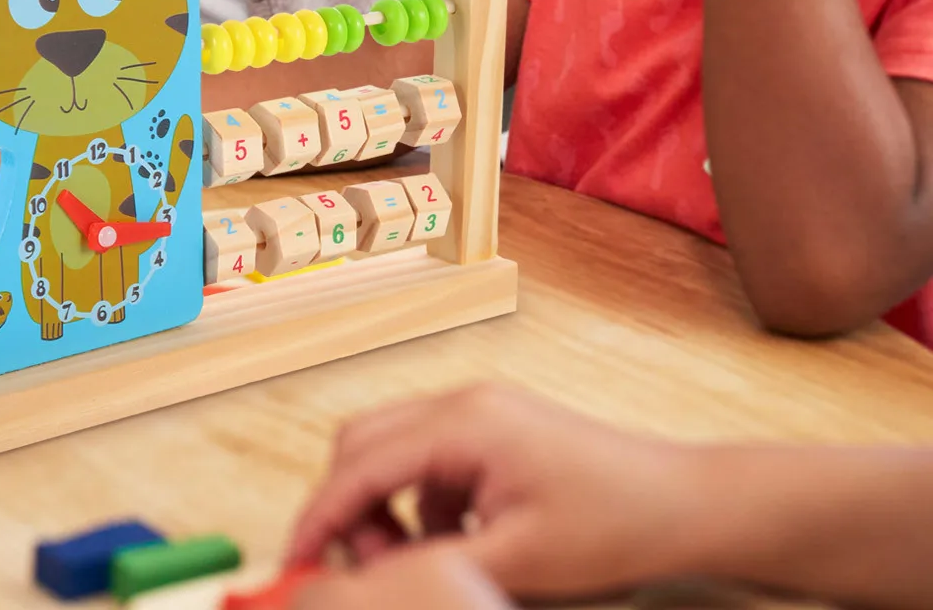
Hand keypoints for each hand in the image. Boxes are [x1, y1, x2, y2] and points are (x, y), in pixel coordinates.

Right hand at [287, 385, 708, 600]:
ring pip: (393, 449)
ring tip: (413, 565)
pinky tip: (453, 548)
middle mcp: (462, 402)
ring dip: (384, 507)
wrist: (687, 505)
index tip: (295, 560)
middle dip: (347, 506)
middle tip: (360, 571)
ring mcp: (479, 411)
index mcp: (463, 423)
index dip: (321, 514)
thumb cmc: (615, 526)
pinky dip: (420, 504)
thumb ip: (432, 566)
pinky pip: (429, 460)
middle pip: (364, 442)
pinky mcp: (495, 430)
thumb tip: (365, 581)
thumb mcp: (517, 563)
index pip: (362, 464)